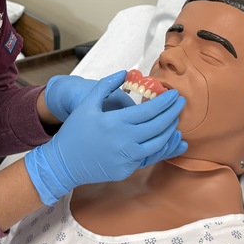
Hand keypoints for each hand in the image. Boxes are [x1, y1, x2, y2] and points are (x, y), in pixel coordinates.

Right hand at [24, 71, 186, 204]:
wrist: (62, 163)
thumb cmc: (74, 131)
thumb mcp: (87, 104)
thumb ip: (107, 85)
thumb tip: (125, 72)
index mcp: (115, 122)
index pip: (150, 110)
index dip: (166, 102)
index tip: (175, 94)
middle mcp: (124, 141)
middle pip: (158, 126)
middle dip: (173, 113)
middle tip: (181, 103)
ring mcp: (126, 158)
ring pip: (158, 144)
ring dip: (170, 130)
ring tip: (175, 120)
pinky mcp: (126, 170)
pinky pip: (149, 158)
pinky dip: (162, 148)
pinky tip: (170, 141)